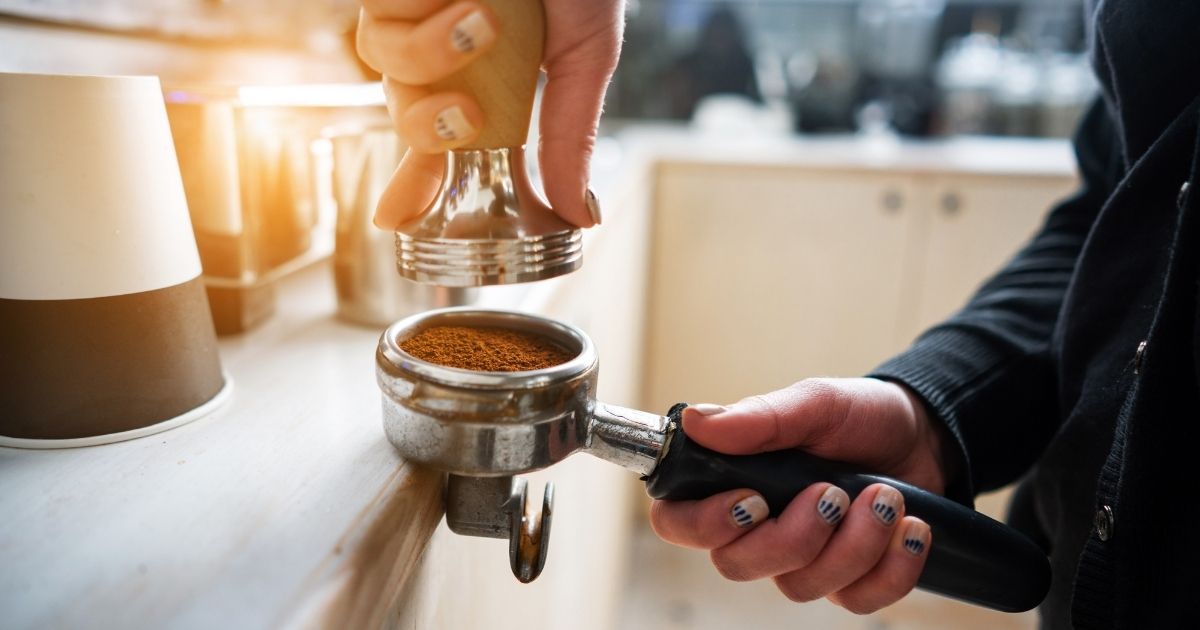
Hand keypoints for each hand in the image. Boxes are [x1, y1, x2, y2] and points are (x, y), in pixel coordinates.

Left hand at [356, 0, 622, 228]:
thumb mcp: (586, 55)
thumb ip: (571, 135)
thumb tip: (583, 215)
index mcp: (489, 75)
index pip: (445, 142)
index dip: (418, 184)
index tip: (397, 223)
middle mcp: (443, 46)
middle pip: (405, 116)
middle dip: (430, 127)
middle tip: (467, 116)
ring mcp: (412, 9)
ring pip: (386, 70)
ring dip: (434, 56)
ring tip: (483, 19)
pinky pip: (379, 22)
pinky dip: (425, 14)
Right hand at [649, 377, 957, 613]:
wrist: (925, 436)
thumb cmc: (858, 416)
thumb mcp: (815, 403)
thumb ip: (758, 418)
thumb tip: (694, 421)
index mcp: (733, 480)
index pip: (678, 521)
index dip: (703, 524)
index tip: (752, 499)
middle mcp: (759, 527)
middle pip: (736, 565)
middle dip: (793, 535)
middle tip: (832, 493)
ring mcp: (803, 559)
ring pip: (800, 586)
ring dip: (853, 543)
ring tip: (886, 497)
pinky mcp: (850, 581)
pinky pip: (857, 601)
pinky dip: (891, 567)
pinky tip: (911, 528)